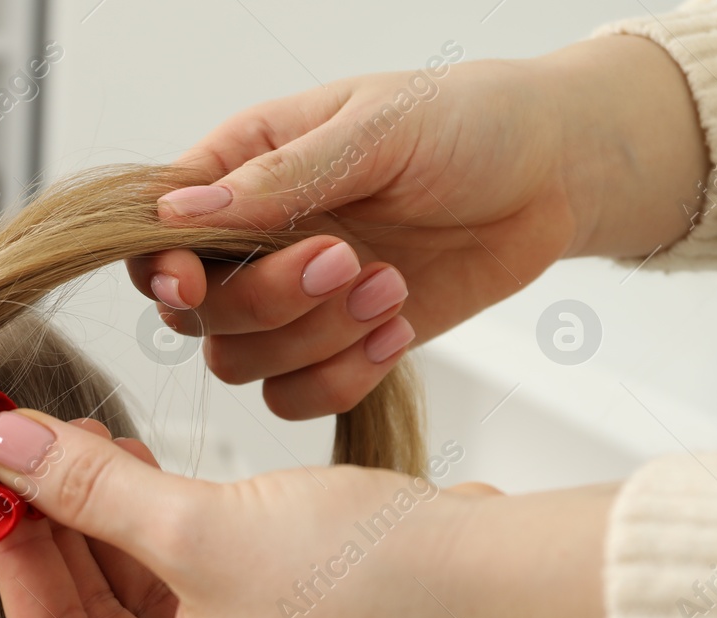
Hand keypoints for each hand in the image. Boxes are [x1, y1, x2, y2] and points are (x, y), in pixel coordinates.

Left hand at [0, 410, 611, 617]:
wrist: (517, 587)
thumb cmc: (375, 584)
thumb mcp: (205, 529)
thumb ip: (92, 492)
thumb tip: (4, 446)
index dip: (9, 551)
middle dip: (53, 528)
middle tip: (17, 443)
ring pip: (135, 604)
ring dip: (102, 523)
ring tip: (70, 439)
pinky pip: (185, 597)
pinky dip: (156, 536)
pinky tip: (130, 469)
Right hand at [131, 35, 707, 419]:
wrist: (557, 173)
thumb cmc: (472, 122)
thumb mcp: (377, 129)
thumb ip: (279, 178)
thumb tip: (181, 212)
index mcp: (242, 169)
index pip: (159, 233)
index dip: (163, 268)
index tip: (194, 282)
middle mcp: (254, 242)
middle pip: (199, 312)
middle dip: (270, 301)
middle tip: (347, 259)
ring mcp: (293, 302)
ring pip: (242, 363)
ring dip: (316, 339)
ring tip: (391, 287)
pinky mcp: (337, 346)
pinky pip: (296, 397)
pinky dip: (342, 379)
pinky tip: (396, 330)